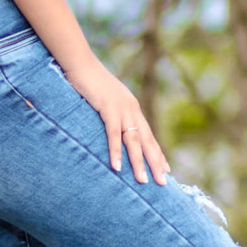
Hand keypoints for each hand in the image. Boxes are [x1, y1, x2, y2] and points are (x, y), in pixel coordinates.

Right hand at [62, 55, 168, 185]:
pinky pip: (113, 134)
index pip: (148, 135)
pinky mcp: (108, 108)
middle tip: (162, 183)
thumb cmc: (89, 82)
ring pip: (134, 140)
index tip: (166, 170)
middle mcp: (132, 109)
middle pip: (147, 140)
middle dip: (155, 163)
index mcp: (132, 108)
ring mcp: (121, 108)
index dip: (157, 153)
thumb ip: (111, 113)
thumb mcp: (105, 100)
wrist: (80, 63)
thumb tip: (112, 129)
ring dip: (138, 162)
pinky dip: (116, 151)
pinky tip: (117, 166)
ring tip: (143, 181)